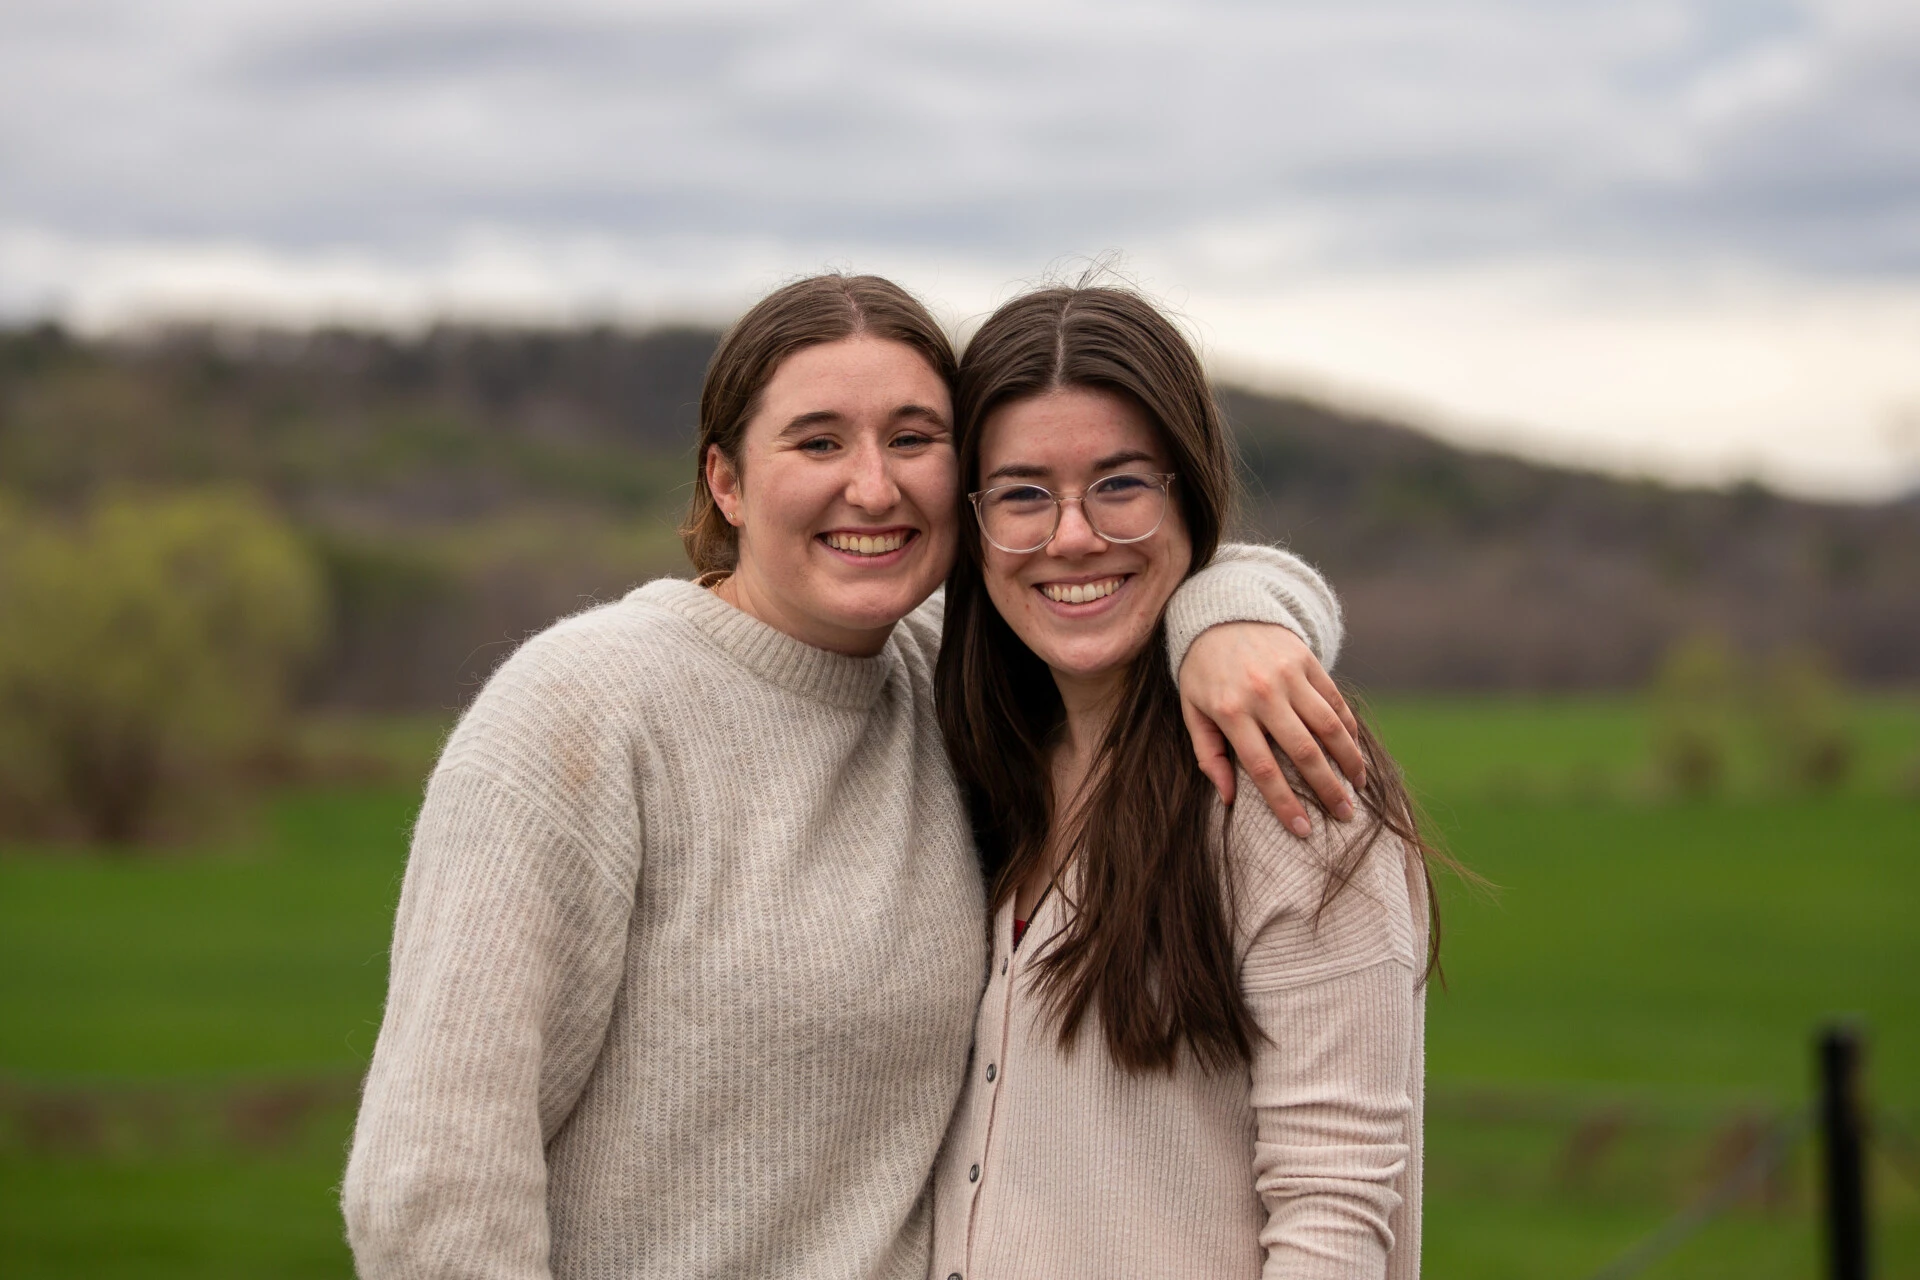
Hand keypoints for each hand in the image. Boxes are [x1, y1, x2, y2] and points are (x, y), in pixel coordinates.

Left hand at [1177, 622, 1365, 837]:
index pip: (1264, 769)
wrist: (1218, 613)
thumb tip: (1227, 799)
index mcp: (1231, 712)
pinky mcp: (1306, 660)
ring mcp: (1288, 675)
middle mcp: (1262, 694)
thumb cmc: (1203, 672)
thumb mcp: (1192, 711)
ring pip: (1329, 727)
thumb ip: (1207, 755)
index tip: (1304, 830)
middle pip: (1304, 753)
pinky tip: (1355, 752)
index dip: (1286, 804)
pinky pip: (1335, 700)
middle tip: (1345, 816)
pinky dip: (1349, 729)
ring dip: (1349, 762)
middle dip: (1328, 790)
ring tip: (1358, 788)